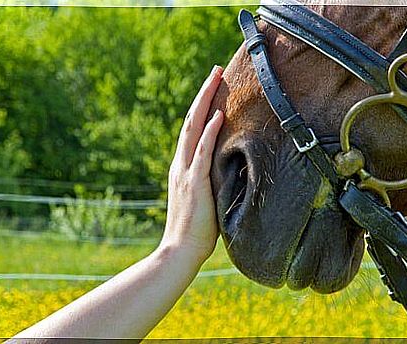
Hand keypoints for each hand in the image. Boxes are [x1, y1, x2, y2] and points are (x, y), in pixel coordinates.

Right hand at [161, 65, 223, 264]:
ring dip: (206, 102)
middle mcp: (181, 164)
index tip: (213, 90)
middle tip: (216, 71)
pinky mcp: (194, 183)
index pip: (192, 130)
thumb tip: (226, 169)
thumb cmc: (194, 229)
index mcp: (182, 167)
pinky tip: (218, 114)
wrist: (180, 250)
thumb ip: (208, 181)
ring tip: (217, 79)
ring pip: (194, 129)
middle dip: (204, 94)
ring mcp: (185, 171)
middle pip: (191, 121)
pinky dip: (210, 132)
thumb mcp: (202, 198)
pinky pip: (203, 152)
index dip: (202, 107)